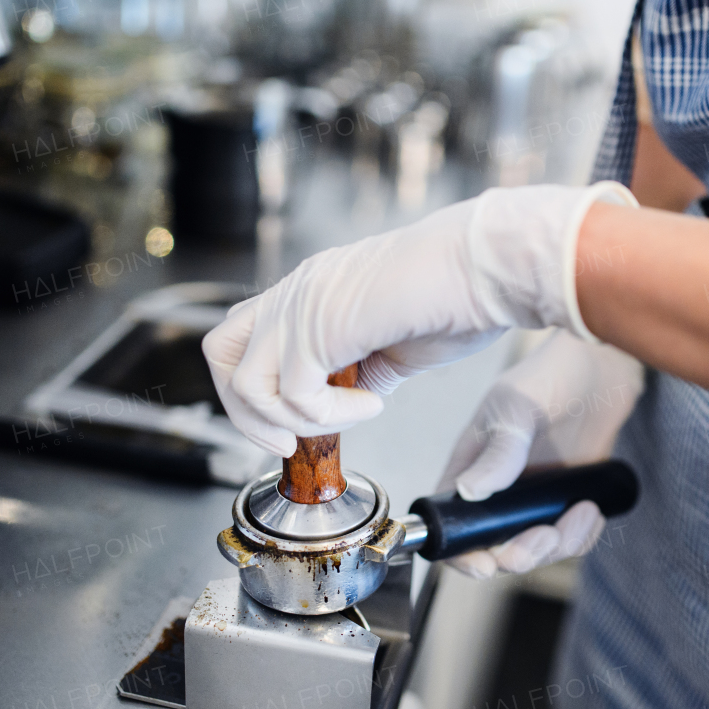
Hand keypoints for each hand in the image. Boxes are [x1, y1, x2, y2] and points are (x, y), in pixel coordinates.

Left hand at [203, 183, 636, 456]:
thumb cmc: (461, 298)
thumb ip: (360, 373)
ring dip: (292, 421)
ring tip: (349, 418)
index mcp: (311, 292)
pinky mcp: (322, 323)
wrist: (489, 267)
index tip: (295, 426)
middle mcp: (298, 291)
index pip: (244, 340)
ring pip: (246, 383)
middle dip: (246, 413)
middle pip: (219, 353)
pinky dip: (331, 415)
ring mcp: (305, 303)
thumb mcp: (396, 347)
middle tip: (291, 441)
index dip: (254, 392)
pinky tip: (373, 405)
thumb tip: (345, 407)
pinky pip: (294, 394)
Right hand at [439, 329, 644, 577]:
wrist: (602, 364)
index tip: (485, 564)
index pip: (452, 525)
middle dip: (520, 554)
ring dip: (559, 546)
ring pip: (537, 549)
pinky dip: (583, 535)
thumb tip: (471, 492)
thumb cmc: (549, 374)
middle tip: (543, 537)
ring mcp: (533, 497)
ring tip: (580, 513)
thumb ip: (499, 451)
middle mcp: (498, 489)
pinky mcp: (567, 498)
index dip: (462, 554)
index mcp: (471, 468)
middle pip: (495, 548)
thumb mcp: (517, 407)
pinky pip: (571, 537)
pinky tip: (592, 508)